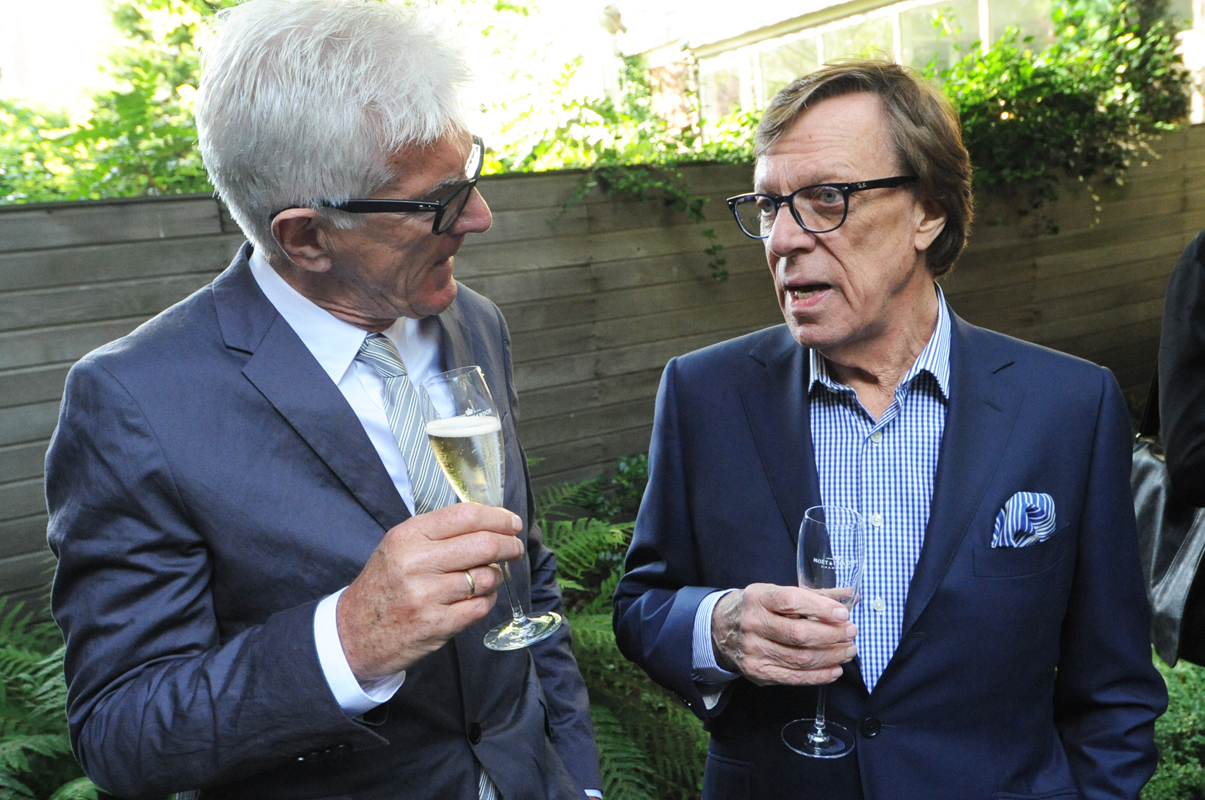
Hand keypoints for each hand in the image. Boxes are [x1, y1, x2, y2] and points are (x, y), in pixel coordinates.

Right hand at [336, 503, 523, 679]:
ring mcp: (427, 596)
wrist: (353, 633)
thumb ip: (438, 532)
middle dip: (508, 546)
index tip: (512, 523)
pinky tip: (476, 598)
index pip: (466, 516)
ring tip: (487, 577)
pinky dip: (486, 600)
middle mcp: (417, 563)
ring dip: (496, 576)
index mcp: (409, 536)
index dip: (497, 518)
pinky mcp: (437, 625)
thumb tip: (489, 524)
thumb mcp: (399, 546)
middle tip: (514, 549)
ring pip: (486, 577)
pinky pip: (480, 606)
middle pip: (483, 545)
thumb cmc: (384, 585)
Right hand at [711, 583, 856, 686]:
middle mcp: (752, 624)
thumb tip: (848, 596)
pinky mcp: (757, 672)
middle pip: (799, 634)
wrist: (720, 629)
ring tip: (848, 650)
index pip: (791, 601)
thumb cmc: (756, 608)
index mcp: (757, 598)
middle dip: (832, 635)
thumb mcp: (776, 593)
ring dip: (831, 656)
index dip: (821, 608)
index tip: (843, 613)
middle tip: (851, 632)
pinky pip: (794, 678)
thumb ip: (813, 595)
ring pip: (800, 658)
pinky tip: (834, 668)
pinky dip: (819, 675)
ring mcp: (753, 650)